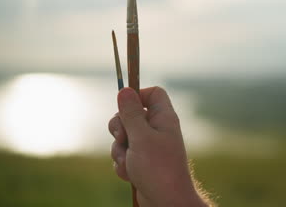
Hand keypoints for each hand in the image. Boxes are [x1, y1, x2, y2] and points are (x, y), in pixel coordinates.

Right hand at [108, 87, 208, 206]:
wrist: (165, 201)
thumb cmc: (158, 168)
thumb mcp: (141, 137)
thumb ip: (131, 113)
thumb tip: (124, 90)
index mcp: (163, 118)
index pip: (153, 93)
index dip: (138, 95)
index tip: (124, 106)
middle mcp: (157, 129)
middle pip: (130, 114)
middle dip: (120, 128)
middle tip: (124, 138)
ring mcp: (148, 145)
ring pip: (123, 137)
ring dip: (120, 150)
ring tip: (130, 162)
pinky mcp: (140, 160)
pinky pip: (123, 154)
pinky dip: (123, 164)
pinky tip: (131, 174)